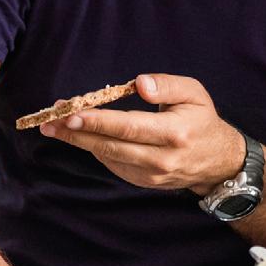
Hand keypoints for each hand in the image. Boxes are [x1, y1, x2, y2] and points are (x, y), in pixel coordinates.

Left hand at [40, 73, 243, 191]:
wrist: (217, 161)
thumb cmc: (201, 119)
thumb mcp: (194, 93)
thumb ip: (167, 84)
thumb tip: (138, 84)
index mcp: (174, 132)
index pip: (129, 127)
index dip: (98, 121)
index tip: (72, 113)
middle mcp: (162, 158)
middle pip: (111, 145)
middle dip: (77, 133)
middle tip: (49, 121)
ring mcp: (151, 174)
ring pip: (108, 156)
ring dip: (79, 141)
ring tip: (54, 127)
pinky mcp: (143, 182)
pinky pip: (113, 163)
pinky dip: (95, 148)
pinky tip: (80, 136)